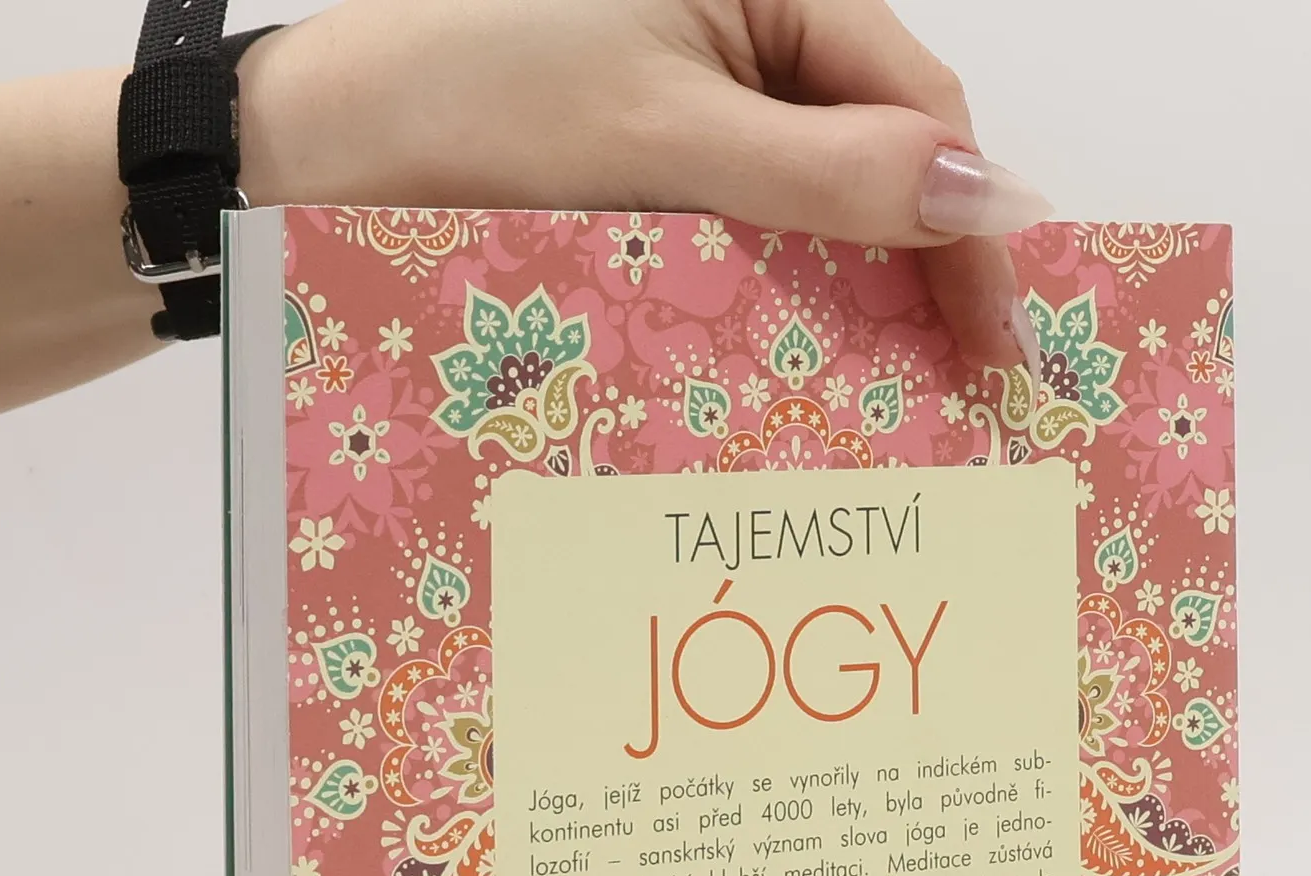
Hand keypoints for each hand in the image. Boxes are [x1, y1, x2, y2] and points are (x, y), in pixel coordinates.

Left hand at [239, 0, 1049, 369]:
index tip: (999, 344)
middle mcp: (744, 37)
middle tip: (959, 396)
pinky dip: (781, 306)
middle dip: (921, 271)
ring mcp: (698, 108)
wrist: (312, 151)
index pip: (913, 103)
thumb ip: (826, 170)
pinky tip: (802, 371)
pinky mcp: (656, 174)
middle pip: (878, 157)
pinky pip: (751, 240)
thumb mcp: (662, 137)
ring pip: (819, 211)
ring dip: (854, 302)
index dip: (966, 223)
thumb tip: (988, 198)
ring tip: (891, 404)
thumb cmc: (469, 106)